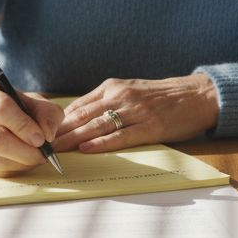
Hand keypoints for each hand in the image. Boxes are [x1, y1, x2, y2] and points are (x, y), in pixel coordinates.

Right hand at [0, 77, 63, 176]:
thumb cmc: (14, 106)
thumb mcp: (33, 101)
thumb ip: (47, 113)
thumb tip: (47, 134)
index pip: (1, 109)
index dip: (23, 126)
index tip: (41, 139)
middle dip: (24, 151)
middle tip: (43, 155)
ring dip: (19, 163)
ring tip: (35, 159)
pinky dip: (10, 169)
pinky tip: (20, 162)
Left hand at [52, 73, 218, 152]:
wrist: (195, 95)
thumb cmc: (160, 96)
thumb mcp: (129, 90)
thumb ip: (106, 102)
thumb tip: (78, 118)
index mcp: (113, 87)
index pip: (79, 105)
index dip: (59, 120)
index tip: (44, 131)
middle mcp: (121, 97)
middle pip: (83, 116)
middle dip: (61, 131)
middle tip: (42, 143)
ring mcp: (135, 112)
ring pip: (97, 126)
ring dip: (74, 139)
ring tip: (57, 149)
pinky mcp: (149, 127)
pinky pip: (120, 136)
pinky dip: (101, 142)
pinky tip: (86, 148)